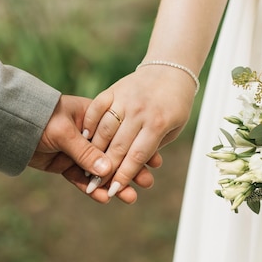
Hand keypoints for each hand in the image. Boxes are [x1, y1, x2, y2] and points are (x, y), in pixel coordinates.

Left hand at [29, 94, 159, 203]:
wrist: (6, 124)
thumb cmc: (37, 117)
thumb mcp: (64, 132)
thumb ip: (85, 151)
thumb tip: (108, 169)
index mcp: (94, 117)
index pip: (121, 135)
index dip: (137, 148)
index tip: (154, 161)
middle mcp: (89, 135)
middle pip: (114, 155)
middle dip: (130, 170)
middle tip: (146, 183)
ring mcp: (77, 151)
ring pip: (99, 171)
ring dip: (113, 184)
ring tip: (129, 198)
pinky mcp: (65, 165)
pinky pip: (81, 179)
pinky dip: (92, 189)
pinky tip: (105, 198)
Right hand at [82, 65, 194, 196]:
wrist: (171, 70)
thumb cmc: (176, 106)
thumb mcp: (173, 129)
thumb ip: (154, 146)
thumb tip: (133, 168)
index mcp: (158, 123)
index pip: (137, 155)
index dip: (124, 175)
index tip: (114, 191)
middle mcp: (139, 111)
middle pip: (118, 146)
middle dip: (106, 170)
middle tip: (95, 187)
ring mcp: (125, 99)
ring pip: (104, 129)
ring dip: (94, 152)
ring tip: (87, 168)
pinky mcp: (113, 90)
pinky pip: (97, 109)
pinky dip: (90, 124)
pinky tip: (85, 139)